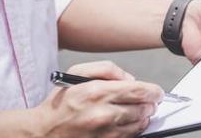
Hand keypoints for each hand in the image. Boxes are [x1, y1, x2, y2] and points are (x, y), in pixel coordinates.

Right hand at [34, 61, 163, 137]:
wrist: (44, 131)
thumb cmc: (61, 102)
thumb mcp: (79, 72)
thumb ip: (107, 69)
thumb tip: (130, 78)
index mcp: (97, 91)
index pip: (138, 90)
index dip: (153, 91)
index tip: (157, 92)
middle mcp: (102, 113)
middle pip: (143, 108)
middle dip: (150, 104)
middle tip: (150, 101)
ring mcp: (104, 132)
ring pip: (139, 124)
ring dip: (143, 117)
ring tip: (139, 111)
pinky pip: (129, 137)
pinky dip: (133, 129)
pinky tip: (128, 123)